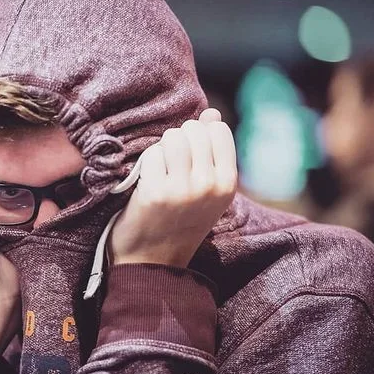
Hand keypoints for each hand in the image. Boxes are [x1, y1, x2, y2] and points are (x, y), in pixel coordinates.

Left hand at [108, 108, 237, 266]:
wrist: (152, 259)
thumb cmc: (179, 219)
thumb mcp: (207, 190)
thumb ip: (213, 150)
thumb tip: (212, 113)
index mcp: (228, 183)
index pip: (217, 130)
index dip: (199, 135)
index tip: (189, 155)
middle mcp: (209, 185)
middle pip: (193, 130)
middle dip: (178, 140)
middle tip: (171, 164)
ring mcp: (183, 189)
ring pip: (172, 137)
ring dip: (161, 149)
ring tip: (160, 170)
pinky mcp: (156, 193)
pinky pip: (151, 154)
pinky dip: (146, 164)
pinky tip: (147, 183)